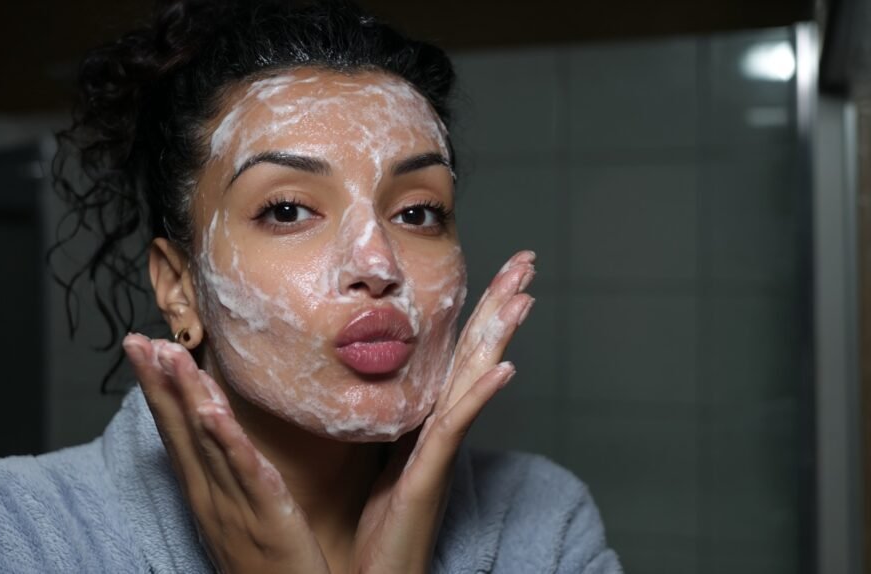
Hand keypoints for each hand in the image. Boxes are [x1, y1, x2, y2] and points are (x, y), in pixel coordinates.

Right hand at [122, 334, 330, 573]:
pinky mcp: (266, 516)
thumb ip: (232, 473)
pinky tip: (212, 411)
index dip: (160, 390)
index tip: (145, 349)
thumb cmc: (269, 565)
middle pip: (179, 431)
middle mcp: (211, 496)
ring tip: (168, 355)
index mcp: (206, 492)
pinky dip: (226, 440)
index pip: (176, 433)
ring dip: (185, 396)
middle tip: (137, 340)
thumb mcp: (241, 513)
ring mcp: (234, 506)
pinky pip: (244, 472)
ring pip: (205, 443)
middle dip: (157, 383)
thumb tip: (224, 434)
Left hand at [350, 250, 534, 573]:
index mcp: (428, 420)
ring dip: (499, 336)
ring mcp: (441, 450)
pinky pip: (456, 427)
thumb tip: (382, 380)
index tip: (494, 271)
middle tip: (526, 262)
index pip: (457, 354)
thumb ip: (392, 420)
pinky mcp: (429, 475)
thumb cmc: (377, 528)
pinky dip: (481, 395)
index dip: (477, 312)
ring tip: (523, 295)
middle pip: (476, 354)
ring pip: (474, 380)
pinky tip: (503, 368)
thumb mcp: (380, 459)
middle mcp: (442, 429)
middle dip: (500, 306)